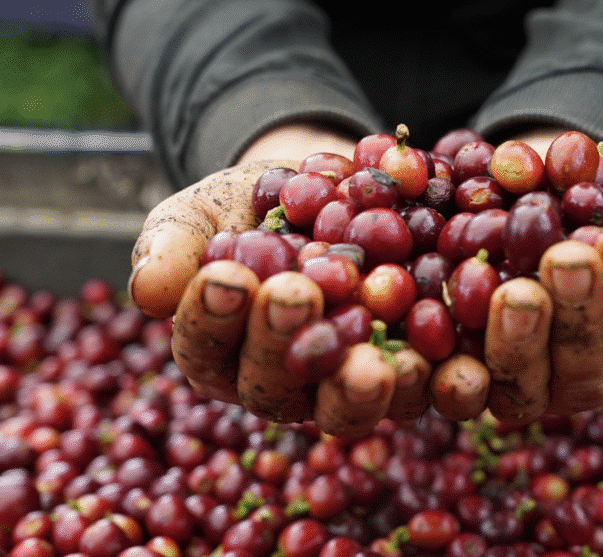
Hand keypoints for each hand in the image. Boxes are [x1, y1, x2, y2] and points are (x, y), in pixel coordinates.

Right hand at [128, 123, 475, 437]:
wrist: (331, 193)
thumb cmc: (251, 208)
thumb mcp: (206, 212)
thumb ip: (175, 244)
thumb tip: (147, 290)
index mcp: (221, 352)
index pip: (205, 347)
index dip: (211, 318)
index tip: (224, 276)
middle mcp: (281, 385)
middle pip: (276, 386)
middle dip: (283, 344)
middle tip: (296, 296)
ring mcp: (346, 387)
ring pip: (348, 408)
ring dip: (360, 387)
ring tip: (375, 359)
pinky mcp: (411, 375)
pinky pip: (425, 391)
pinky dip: (441, 380)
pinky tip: (456, 361)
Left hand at [474, 127, 602, 424]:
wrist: (532, 190)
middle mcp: (582, 379)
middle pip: (586, 371)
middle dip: (579, 315)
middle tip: (567, 258)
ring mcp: (521, 385)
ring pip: (521, 387)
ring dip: (519, 342)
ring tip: (516, 289)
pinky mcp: (463, 377)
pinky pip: (453, 384)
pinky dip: (447, 362)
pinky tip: (440, 318)